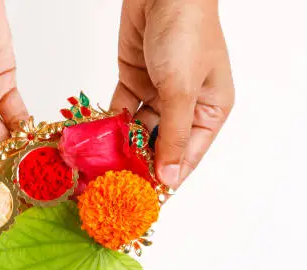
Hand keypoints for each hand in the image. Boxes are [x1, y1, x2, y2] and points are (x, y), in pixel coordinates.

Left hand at [111, 0, 234, 188]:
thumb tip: (169, 177)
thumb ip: (172, 135)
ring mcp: (159, 93)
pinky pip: (122, 109)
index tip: (145, 199)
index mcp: (209, 111)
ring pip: (138, 130)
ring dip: (121, 146)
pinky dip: (110, 123)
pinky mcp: (135, 80)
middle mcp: (185, 106)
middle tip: (116, 187)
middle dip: (139, 163)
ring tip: (101, 168)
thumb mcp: (182, 89)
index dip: (167, 177)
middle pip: (160, 145)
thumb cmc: (187, 33)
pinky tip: (97, 141)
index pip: (187, 155)